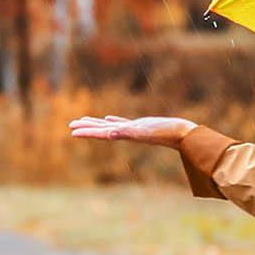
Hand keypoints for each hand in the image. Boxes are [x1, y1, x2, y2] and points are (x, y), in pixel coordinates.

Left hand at [67, 114, 195, 146]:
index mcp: (126, 135)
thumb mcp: (144, 132)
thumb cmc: (166, 133)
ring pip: (110, 125)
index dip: (87, 132)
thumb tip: (110, 133)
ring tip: (84, 121)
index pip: (102, 133)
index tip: (72, 131)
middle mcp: (127, 133)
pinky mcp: (141, 125)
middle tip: (70, 125)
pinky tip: (108, 118)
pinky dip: (113, 120)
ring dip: (97, 124)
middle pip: (102, 130)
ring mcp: (133, 129)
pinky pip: (123, 122)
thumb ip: (128, 132)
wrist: (184, 135)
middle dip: (87, 127)